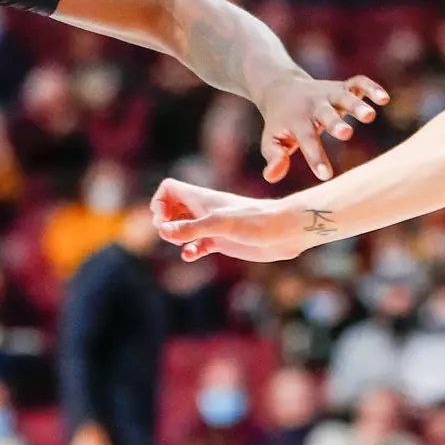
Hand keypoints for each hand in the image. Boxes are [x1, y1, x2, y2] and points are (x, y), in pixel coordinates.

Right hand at [151, 180, 314, 262]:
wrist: (285, 231)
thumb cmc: (256, 221)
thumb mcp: (221, 224)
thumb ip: (192, 228)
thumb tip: (163, 231)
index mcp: (202, 198)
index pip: (169, 188)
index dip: (160, 202)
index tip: (164, 219)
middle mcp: (204, 210)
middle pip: (172, 208)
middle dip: (164, 221)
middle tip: (170, 233)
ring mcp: (212, 226)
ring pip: (183, 227)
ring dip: (175, 237)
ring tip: (182, 245)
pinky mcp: (221, 241)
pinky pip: (197, 244)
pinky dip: (190, 250)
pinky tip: (192, 256)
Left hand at [254, 73, 386, 182]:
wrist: (281, 88)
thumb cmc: (280, 123)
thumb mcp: (271, 140)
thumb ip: (274, 157)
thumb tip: (271, 177)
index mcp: (297, 121)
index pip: (306, 140)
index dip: (315, 157)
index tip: (326, 176)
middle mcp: (314, 105)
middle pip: (326, 114)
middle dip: (335, 123)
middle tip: (345, 134)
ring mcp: (330, 94)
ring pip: (344, 96)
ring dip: (356, 104)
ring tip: (369, 116)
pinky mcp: (343, 87)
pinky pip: (358, 83)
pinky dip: (371, 88)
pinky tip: (384, 99)